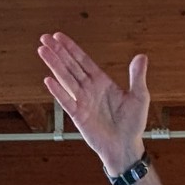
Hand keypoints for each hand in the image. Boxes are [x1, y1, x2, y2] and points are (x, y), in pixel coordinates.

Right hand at [38, 31, 148, 174]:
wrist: (126, 147)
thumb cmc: (133, 125)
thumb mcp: (140, 97)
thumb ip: (137, 76)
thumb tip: (141, 56)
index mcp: (101, 82)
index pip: (83, 60)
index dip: (71, 48)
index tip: (59, 36)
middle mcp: (89, 89)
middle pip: (70, 66)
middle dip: (58, 52)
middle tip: (44, 38)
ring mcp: (83, 102)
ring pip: (65, 79)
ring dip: (54, 65)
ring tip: (42, 51)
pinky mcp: (79, 116)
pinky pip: (67, 101)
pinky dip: (58, 91)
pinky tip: (48, 80)